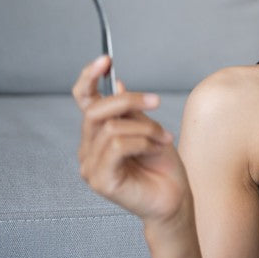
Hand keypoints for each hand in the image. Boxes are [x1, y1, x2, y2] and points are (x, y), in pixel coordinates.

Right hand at [73, 55, 190, 225]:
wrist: (174, 198)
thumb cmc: (162, 166)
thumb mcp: (149, 129)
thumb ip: (130, 111)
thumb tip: (116, 83)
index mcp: (98, 134)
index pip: (83, 101)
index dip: (89, 78)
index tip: (105, 58)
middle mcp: (88, 149)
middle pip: (97, 110)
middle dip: (129, 101)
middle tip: (156, 101)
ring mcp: (90, 166)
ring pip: (112, 128)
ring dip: (146, 129)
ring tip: (164, 139)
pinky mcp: (100, 180)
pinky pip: (118, 146)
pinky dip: (143, 142)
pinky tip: (156, 148)